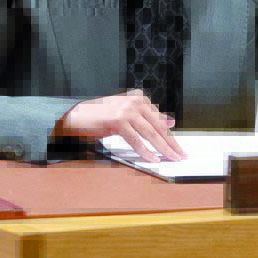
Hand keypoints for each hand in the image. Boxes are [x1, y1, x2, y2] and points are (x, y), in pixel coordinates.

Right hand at [54, 89, 186, 161]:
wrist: (77, 116)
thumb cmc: (100, 116)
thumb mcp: (127, 115)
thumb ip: (147, 118)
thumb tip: (170, 122)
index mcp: (139, 98)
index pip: (159, 120)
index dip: (170, 136)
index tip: (178, 148)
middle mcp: (135, 101)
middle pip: (158, 127)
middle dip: (171, 144)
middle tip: (181, 156)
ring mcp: (126, 110)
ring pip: (150, 134)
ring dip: (163, 149)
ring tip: (171, 159)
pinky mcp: (118, 120)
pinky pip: (136, 140)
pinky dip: (145, 152)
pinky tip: (152, 159)